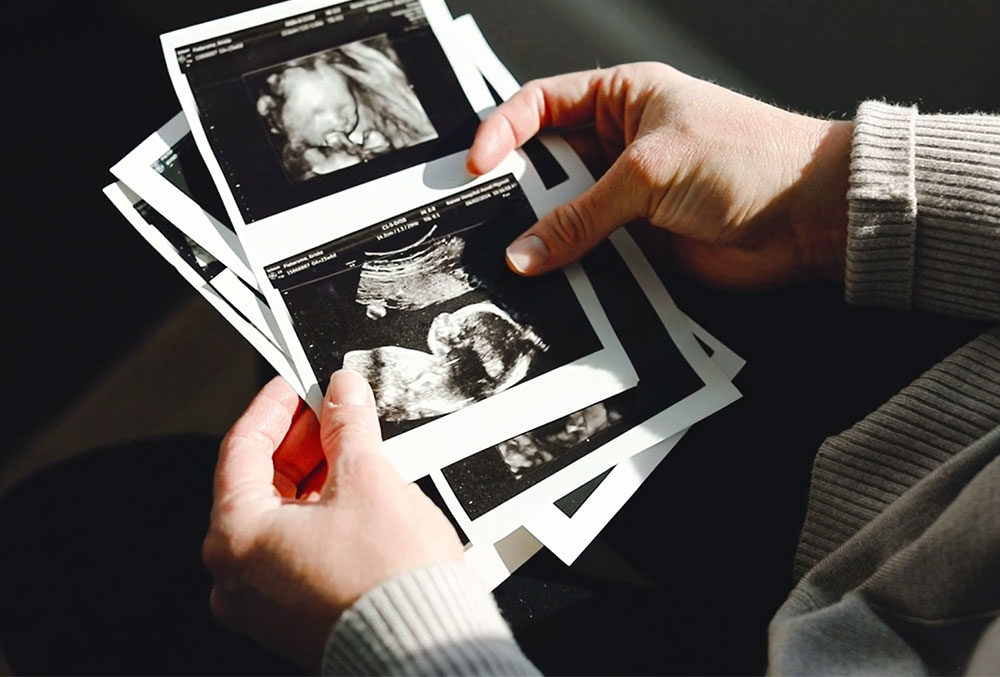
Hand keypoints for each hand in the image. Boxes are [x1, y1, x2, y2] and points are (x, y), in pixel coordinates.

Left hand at [203, 371, 463, 671]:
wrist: (426, 648)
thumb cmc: (389, 584)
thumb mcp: (367, 479)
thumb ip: (346, 426)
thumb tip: (342, 394)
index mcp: (235, 538)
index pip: (241, 449)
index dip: (273, 407)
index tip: (295, 384)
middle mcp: (238, 575)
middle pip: (258, 484)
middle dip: (298, 442)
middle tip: (330, 410)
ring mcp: (265, 602)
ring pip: (280, 518)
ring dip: (313, 477)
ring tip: (352, 448)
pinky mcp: (296, 617)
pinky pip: (296, 550)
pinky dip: (320, 516)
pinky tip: (356, 495)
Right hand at [467, 63, 851, 289]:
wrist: (809, 217)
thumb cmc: (747, 158)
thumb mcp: (650, 172)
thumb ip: (581, 215)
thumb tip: (525, 250)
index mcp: (621, 99)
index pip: (541, 104)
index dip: (503, 130)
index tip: (477, 165)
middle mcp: (618, 144)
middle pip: (544, 165)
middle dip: (515, 190)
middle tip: (484, 219)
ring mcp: (626, 196)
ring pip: (563, 215)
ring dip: (540, 236)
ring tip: (512, 256)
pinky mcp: (638, 242)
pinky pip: (588, 254)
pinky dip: (568, 268)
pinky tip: (551, 279)